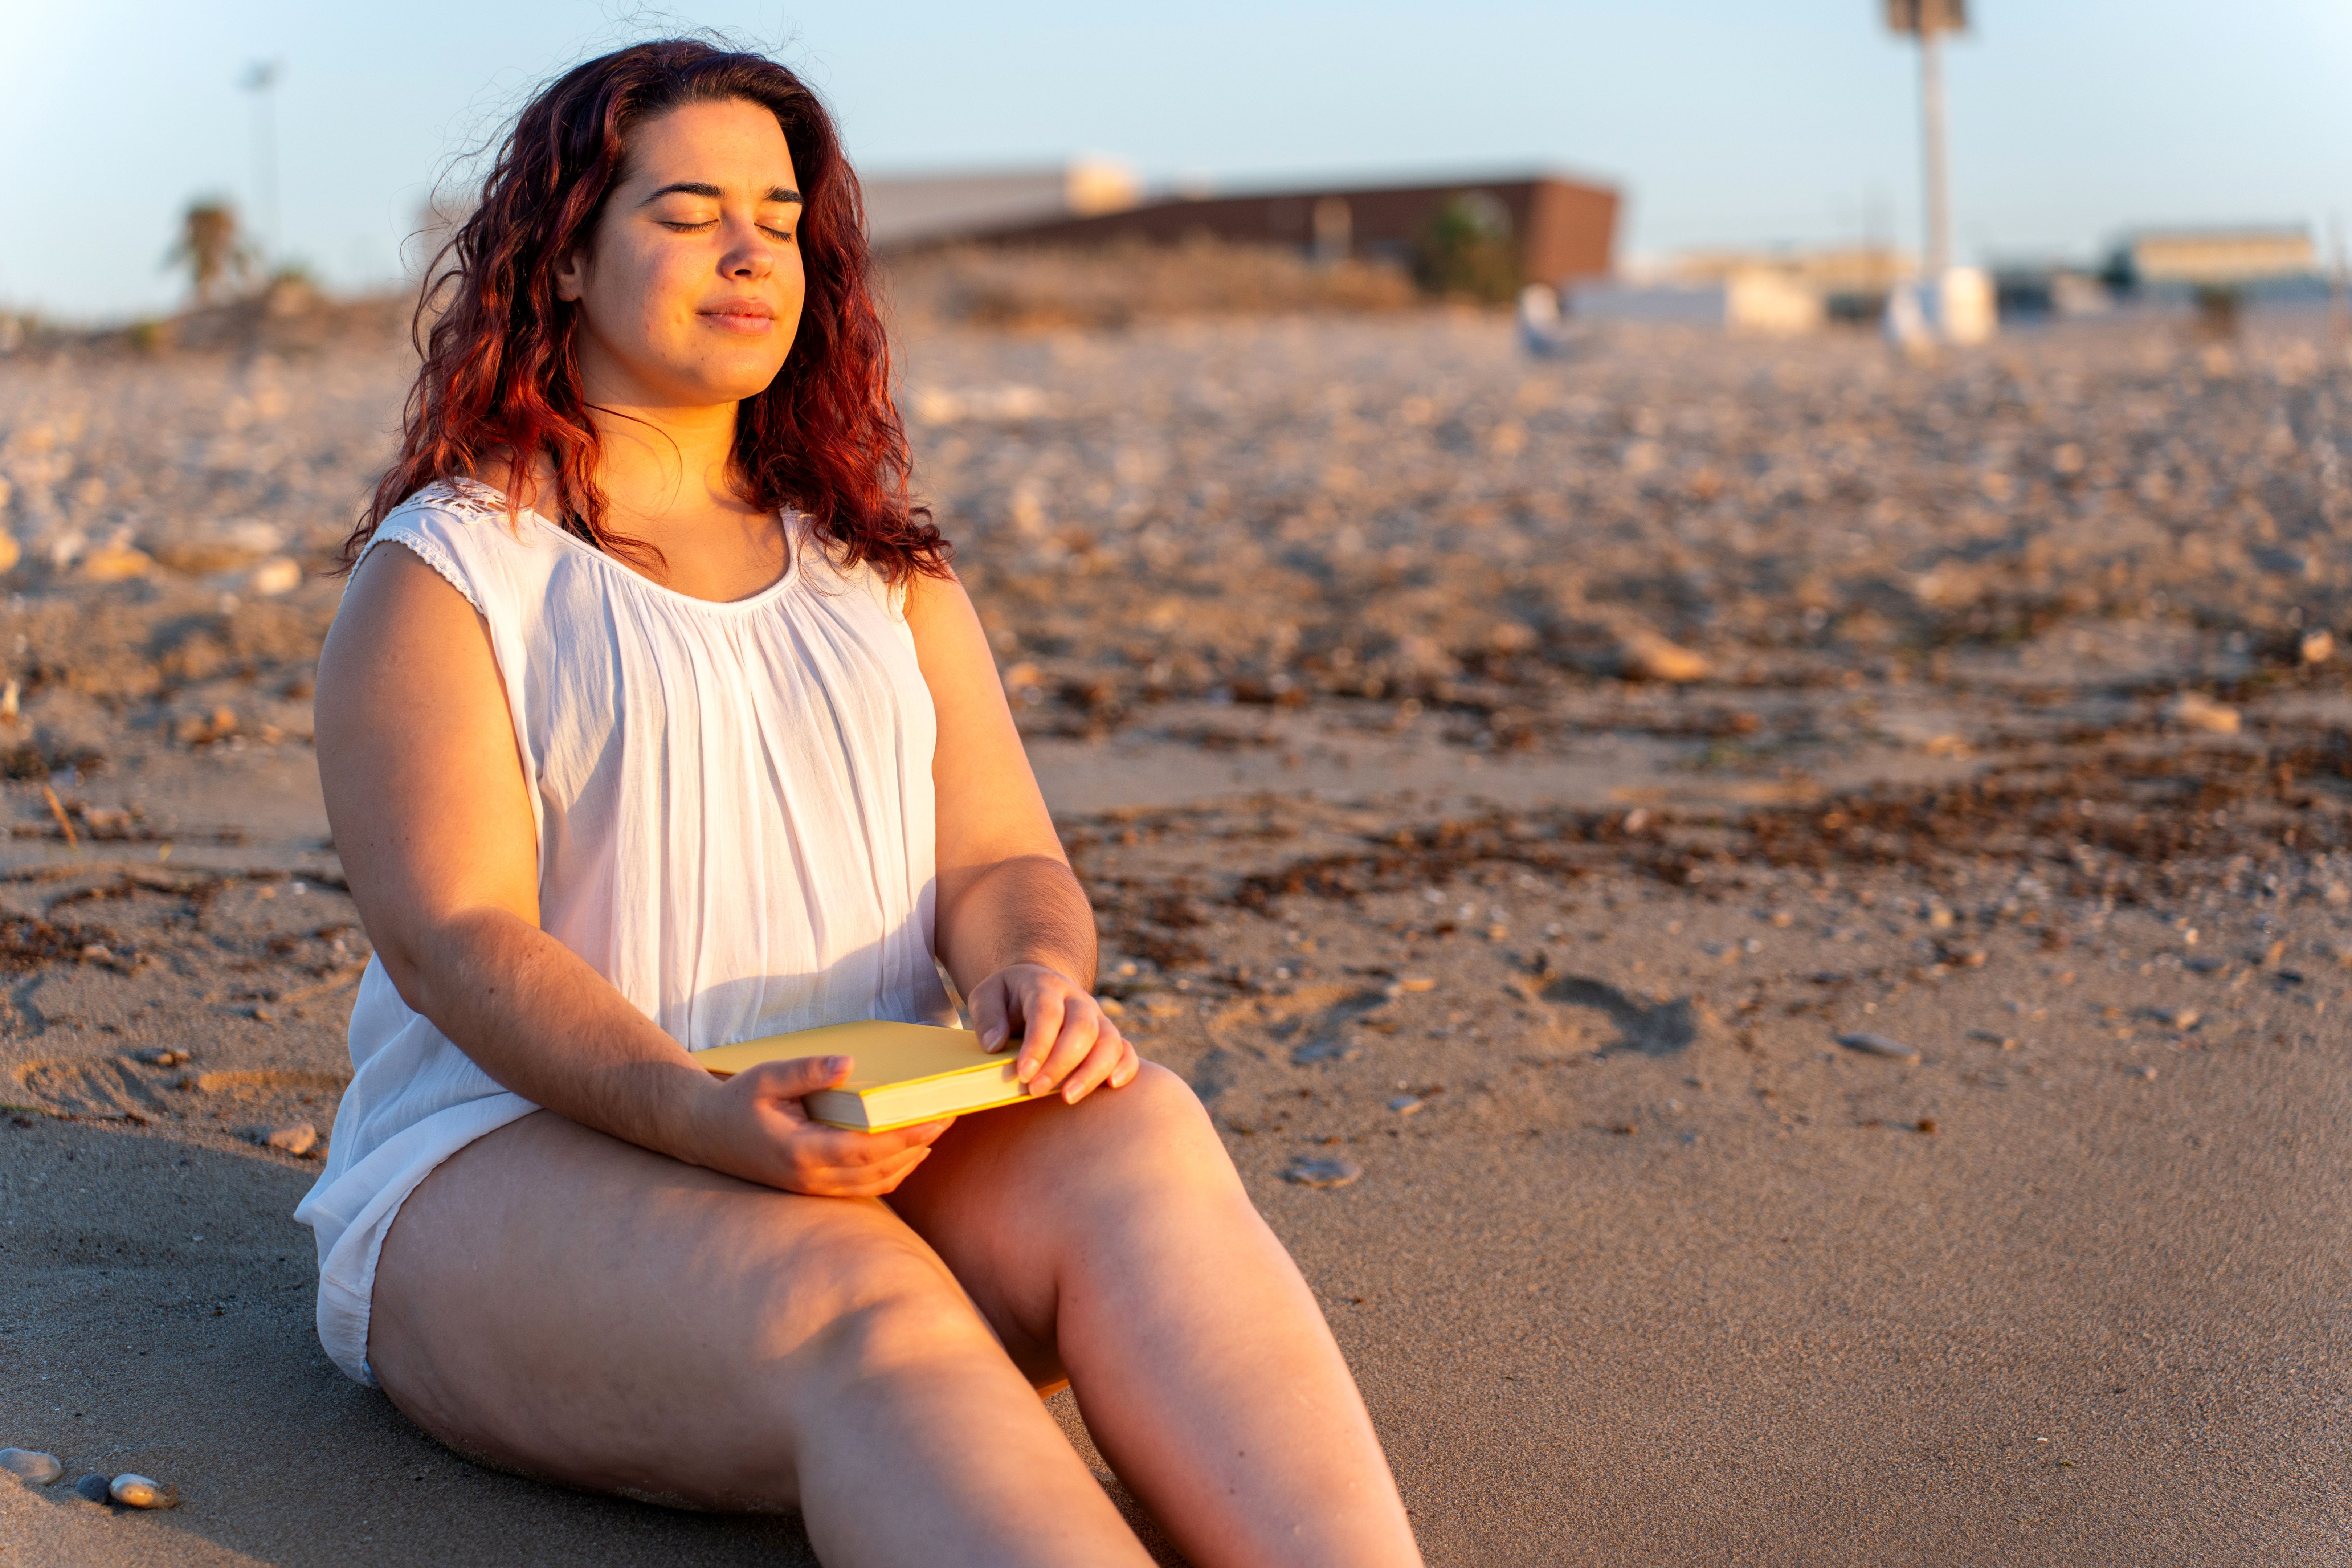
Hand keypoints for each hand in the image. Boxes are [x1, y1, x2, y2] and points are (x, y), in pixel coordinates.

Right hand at [690, 1055, 953, 1197]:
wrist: (702, 1133)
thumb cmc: (735, 1101)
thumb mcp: (765, 1076)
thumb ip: (806, 1071)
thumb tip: (848, 1064)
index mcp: (800, 1152)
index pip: (867, 1150)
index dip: (906, 1136)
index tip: (937, 1117)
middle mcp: (809, 1178)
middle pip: (879, 1171)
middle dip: (919, 1145)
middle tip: (949, 1117)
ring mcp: (811, 1189)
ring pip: (874, 1185)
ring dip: (909, 1161)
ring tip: (935, 1132)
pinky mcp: (812, 1189)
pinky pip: (862, 1188)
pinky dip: (890, 1172)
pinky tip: (906, 1152)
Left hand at [966, 962, 1139, 1104]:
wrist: (1038, 987)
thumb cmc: (1009, 999)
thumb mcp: (987, 996)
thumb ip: (987, 1016)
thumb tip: (994, 1044)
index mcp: (1046, 986)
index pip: (1047, 1012)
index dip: (1038, 1044)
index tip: (1023, 1073)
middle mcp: (1077, 999)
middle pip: (1082, 1027)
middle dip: (1061, 1063)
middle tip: (1035, 1091)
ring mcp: (1097, 1017)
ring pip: (1108, 1041)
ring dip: (1091, 1072)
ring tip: (1067, 1097)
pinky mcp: (1109, 1036)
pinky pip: (1126, 1050)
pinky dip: (1125, 1067)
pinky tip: (1111, 1086)